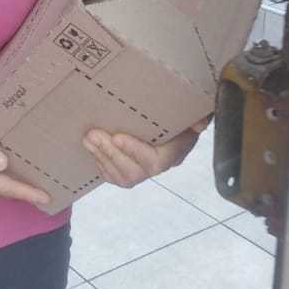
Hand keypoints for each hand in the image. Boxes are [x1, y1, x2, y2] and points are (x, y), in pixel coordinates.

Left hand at [82, 119, 209, 188]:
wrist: (178, 115)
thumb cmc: (183, 110)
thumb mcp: (194, 110)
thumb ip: (199, 116)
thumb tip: (199, 125)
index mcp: (177, 151)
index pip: (157, 161)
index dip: (136, 151)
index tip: (117, 137)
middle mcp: (162, 165)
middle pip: (136, 172)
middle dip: (112, 154)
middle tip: (94, 135)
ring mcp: (146, 170)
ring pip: (123, 177)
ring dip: (103, 158)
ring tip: (88, 139)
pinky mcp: (132, 170)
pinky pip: (115, 177)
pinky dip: (102, 165)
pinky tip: (92, 149)